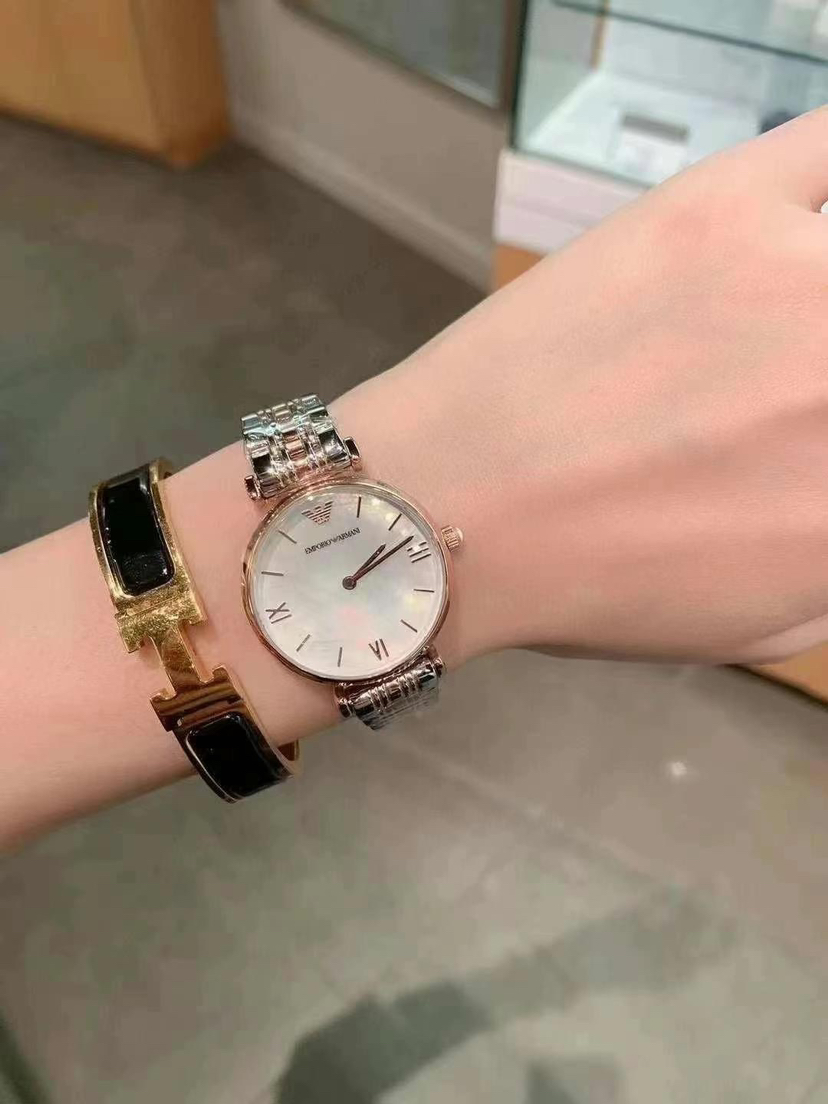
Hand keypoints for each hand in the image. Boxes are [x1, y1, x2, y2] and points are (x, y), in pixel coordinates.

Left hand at [334, 108, 827, 663]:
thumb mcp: (761, 621)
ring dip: (818, 287)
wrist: (449, 508)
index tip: (810, 415)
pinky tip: (795, 219)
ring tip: (782, 312)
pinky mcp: (723, 210)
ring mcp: (802, 286)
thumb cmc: (592, 584)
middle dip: (819, 372)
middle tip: (786, 375)